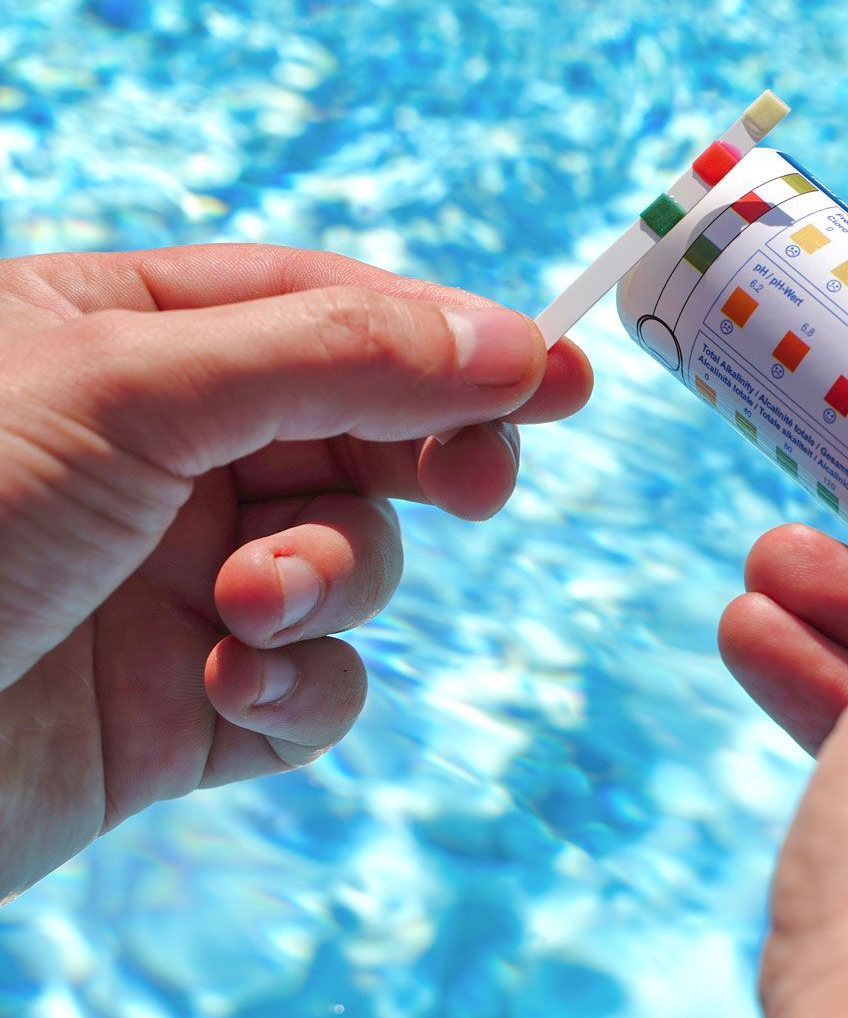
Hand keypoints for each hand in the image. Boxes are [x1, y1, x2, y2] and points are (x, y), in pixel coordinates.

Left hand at [0, 245, 591, 903]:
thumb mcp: (134, 390)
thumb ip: (340, 356)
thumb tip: (516, 342)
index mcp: (119, 334)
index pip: (324, 304)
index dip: (446, 334)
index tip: (558, 371)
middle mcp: (156, 452)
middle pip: (362, 431)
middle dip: (421, 459)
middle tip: (474, 483)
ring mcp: (172, 582)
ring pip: (350, 562)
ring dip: (330, 583)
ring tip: (249, 607)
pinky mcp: (181, 713)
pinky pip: (312, 690)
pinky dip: (298, 691)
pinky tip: (232, 695)